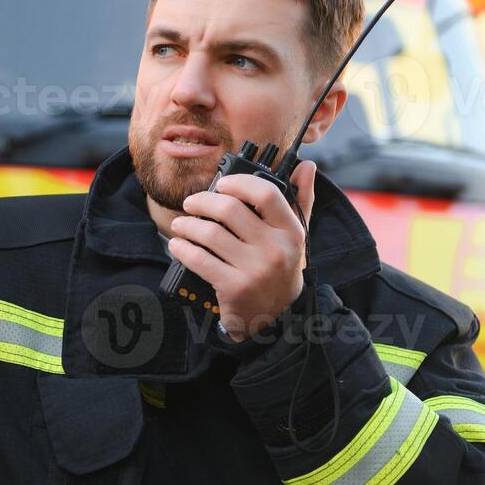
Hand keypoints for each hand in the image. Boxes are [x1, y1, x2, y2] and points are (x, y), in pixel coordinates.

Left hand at [166, 159, 316, 342]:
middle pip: (230, 210)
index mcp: (291, 231)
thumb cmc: (282, 270)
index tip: (220, 184)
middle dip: (203, 202)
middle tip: (191, 203)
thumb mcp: (297, 238)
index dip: (239, 183)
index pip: (266, 193)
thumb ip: (301, 200)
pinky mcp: (234, 288)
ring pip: (210, 234)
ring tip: (180, 224)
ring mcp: (255, 270)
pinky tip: (177, 245)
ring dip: (188, 225)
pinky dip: (183, 249)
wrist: (277, 318)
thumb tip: (306, 165)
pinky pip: (200, 260)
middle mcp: (276, 249)